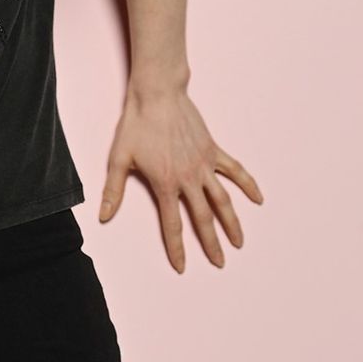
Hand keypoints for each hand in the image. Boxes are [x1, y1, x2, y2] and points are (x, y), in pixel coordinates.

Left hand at [97, 85, 261, 271]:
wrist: (157, 95)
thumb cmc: (137, 125)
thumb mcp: (118, 159)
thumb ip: (113, 191)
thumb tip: (103, 216)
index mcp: (165, 184)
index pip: (172, 225)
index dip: (177, 248)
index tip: (182, 266)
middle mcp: (189, 178)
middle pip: (203, 218)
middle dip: (211, 244)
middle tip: (220, 262)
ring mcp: (204, 164)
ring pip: (223, 200)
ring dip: (233, 223)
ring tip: (240, 242)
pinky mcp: (213, 151)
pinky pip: (235, 171)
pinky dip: (248, 185)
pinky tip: (258, 199)